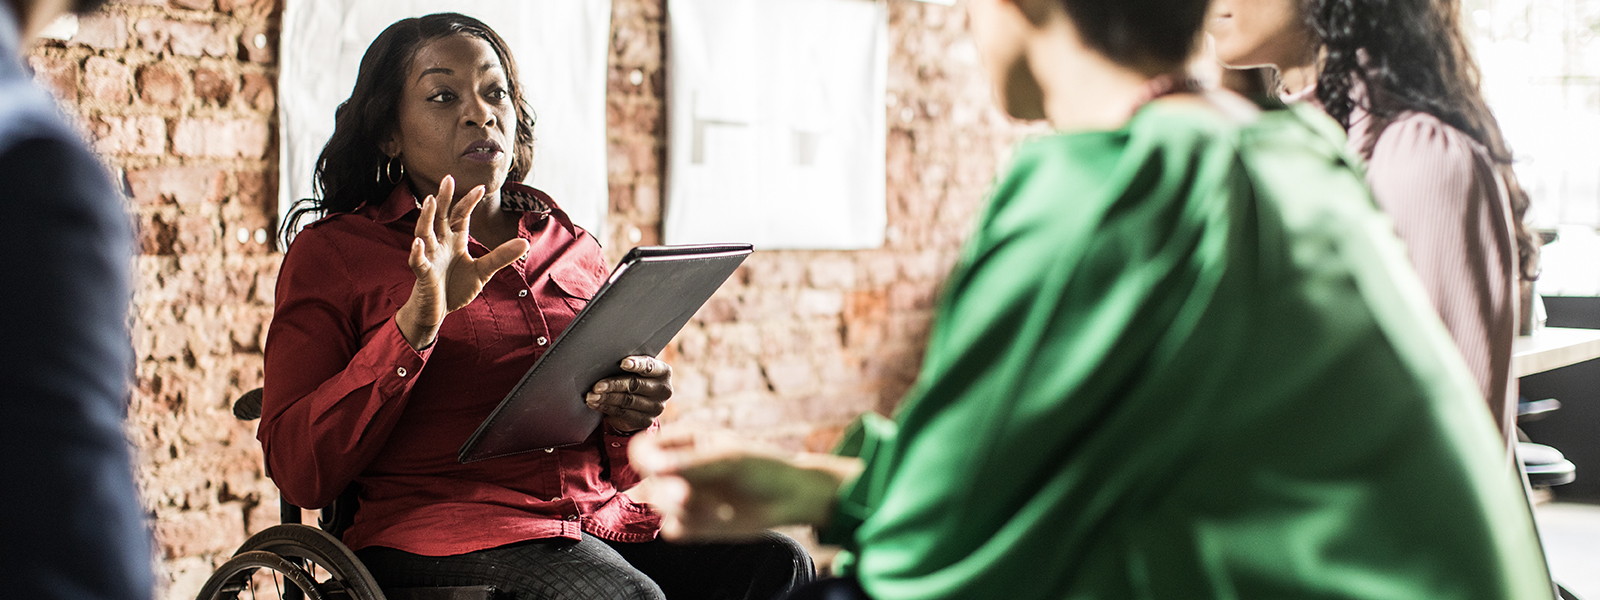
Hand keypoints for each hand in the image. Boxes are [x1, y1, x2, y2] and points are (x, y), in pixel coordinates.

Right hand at [396, 175, 530, 348]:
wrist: (437, 310)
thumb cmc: (455, 287)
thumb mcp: (483, 271)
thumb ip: (500, 256)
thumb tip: (525, 243)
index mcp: (454, 240)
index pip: (460, 216)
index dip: (468, 202)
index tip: (481, 187)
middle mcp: (439, 244)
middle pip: (439, 217)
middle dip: (443, 199)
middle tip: (448, 179)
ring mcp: (429, 257)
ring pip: (424, 233)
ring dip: (426, 217)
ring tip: (429, 201)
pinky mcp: (423, 274)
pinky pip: (418, 261)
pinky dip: (417, 252)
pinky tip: (418, 243)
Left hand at [586, 356, 671, 432]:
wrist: (641, 401)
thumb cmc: (635, 377)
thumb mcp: (636, 368)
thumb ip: (628, 364)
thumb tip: (603, 362)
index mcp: (663, 372)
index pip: (650, 366)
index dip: (637, 364)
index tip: (622, 363)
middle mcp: (663, 390)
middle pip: (635, 385)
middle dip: (613, 384)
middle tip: (596, 386)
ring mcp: (656, 407)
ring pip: (627, 401)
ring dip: (606, 398)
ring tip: (591, 396)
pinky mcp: (645, 421)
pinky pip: (622, 413)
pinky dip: (606, 408)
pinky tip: (595, 404)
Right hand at [629, 430, 860, 540]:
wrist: (790, 498)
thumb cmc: (764, 467)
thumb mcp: (730, 459)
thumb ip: (692, 464)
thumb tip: (653, 467)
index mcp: (684, 441)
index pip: (643, 448)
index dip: (645, 460)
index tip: (659, 469)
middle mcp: (679, 467)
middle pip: (648, 482)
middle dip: (668, 492)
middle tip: (687, 497)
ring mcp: (685, 495)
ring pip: (658, 506)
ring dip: (685, 511)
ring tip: (718, 509)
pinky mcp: (693, 521)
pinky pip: (673, 529)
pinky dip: (690, 527)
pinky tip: (717, 520)